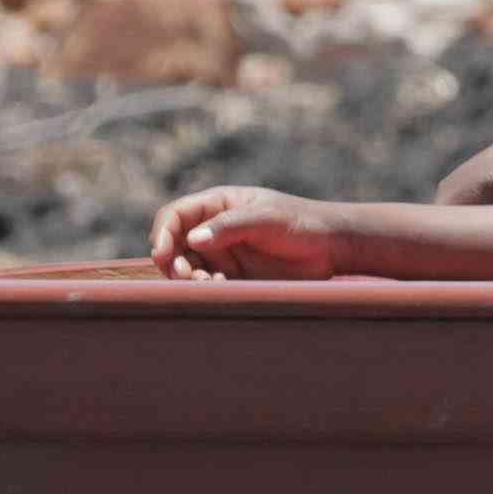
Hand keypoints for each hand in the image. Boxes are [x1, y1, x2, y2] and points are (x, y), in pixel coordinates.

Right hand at [150, 185, 339, 276]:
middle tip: (187, 276)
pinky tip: (222, 288)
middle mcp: (214, 229)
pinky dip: (206, 289)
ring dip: (188, 278)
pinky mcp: (233, 277)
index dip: (162, 233)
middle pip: (174, 244)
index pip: (175, 215)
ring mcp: (223, 254)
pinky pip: (207, 284)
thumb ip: (230, 226)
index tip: (161, 253)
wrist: (331, 247)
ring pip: (187, 267)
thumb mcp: (266, 218)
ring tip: (209, 284)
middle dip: (172, 261)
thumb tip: (192, 239)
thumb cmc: (301, 223)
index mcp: (218, 205)